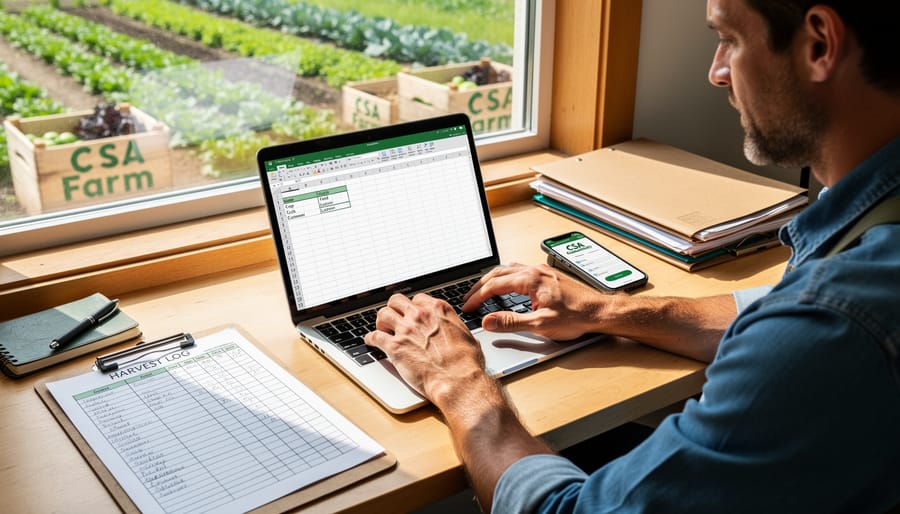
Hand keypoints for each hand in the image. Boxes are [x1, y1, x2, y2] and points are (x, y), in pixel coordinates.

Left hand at [365, 293, 488, 404]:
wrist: (457, 381)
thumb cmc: (466, 363)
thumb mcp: (467, 337)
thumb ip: (456, 329)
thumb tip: (457, 333)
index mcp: (439, 310)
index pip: (418, 299)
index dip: (412, 307)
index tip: (410, 314)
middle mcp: (420, 316)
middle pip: (397, 301)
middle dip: (393, 309)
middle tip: (393, 319)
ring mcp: (406, 329)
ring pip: (383, 314)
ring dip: (381, 321)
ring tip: (381, 329)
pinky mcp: (394, 347)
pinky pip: (375, 336)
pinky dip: (370, 339)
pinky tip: (371, 342)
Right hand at [462, 263, 608, 340]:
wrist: (600, 311)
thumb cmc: (576, 317)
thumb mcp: (540, 325)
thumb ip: (511, 323)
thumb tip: (488, 321)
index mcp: (530, 280)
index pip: (494, 286)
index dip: (477, 297)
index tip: (468, 307)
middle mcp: (535, 271)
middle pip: (498, 273)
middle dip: (480, 286)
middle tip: (468, 298)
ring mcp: (542, 271)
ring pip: (509, 269)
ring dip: (492, 279)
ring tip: (483, 290)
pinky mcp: (548, 275)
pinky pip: (519, 271)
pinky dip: (506, 278)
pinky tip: (507, 286)